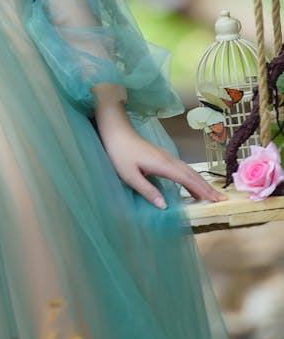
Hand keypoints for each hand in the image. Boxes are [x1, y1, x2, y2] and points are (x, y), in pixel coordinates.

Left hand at [96, 114, 225, 208]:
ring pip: (188, 171)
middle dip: (207, 188)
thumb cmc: (119, 153)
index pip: (187, 179)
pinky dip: (191, 178)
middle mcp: (168, 159)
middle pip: (192, 174)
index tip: (215, 200)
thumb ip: (147, 191)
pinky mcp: (162, 156)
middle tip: (222, 200)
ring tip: (212, 195)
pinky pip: (182, 169)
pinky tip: (192, 186)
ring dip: (201, 183)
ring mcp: (166, 156)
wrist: (116, 131)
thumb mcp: (129, 175)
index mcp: (162, 164)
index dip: (201, 190)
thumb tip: (164, 207)